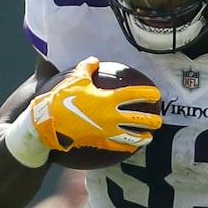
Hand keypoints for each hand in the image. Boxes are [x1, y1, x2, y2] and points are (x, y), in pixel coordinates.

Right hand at [28, 57, 159, 155]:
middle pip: (139, 119)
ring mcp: (106, 131)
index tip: (156, 93)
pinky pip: (116, 146)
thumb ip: (87, 67)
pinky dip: (125, 147)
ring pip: (131, 137)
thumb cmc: (61, 98)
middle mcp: (111, 116)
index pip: (134, 95)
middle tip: (158, 119)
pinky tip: (130, 148)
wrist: (48, 121)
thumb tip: (94, 60)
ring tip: (149, 137)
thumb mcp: (75, 78)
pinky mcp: (99, 141)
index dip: (147, 93)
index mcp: (108, 99)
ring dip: (143, 138)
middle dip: (152, 120)